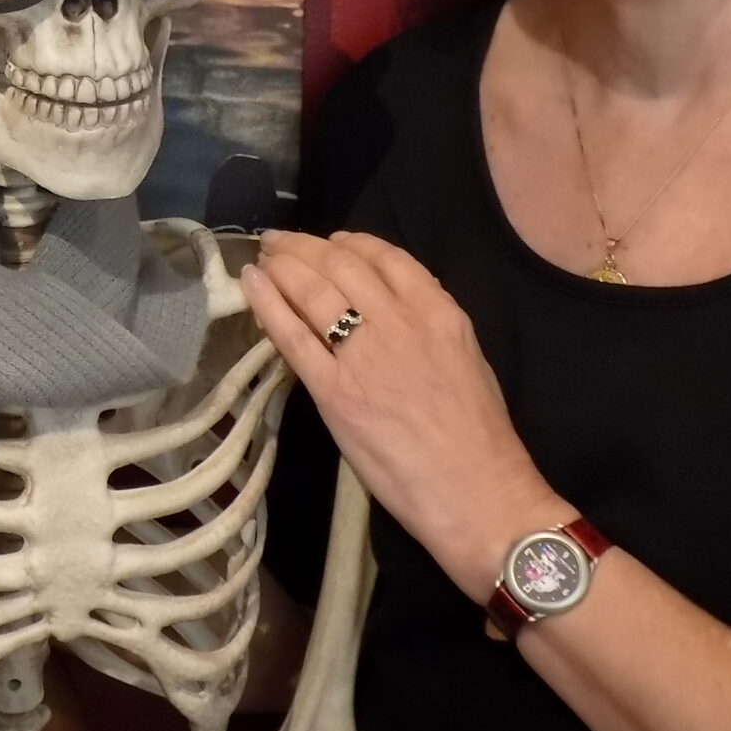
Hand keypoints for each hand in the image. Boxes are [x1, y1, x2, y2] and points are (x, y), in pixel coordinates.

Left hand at [242, 230, 567, 592]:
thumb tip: (389, 309)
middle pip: (341, 266)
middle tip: (280, 242)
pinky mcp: (333, 392)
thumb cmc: (478, 438)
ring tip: (265, 255)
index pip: (387, 258)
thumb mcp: (467, 359)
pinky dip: (267, 304)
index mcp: (438, 312)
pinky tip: (252, 284)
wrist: (474, 489)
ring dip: (283, 265)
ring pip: (313, 290)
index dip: (351, 243)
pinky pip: (291, 336)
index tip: (330, 241)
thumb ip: (429, 326)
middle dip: (305, 247)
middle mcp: (399, 322)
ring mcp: (362, 356)